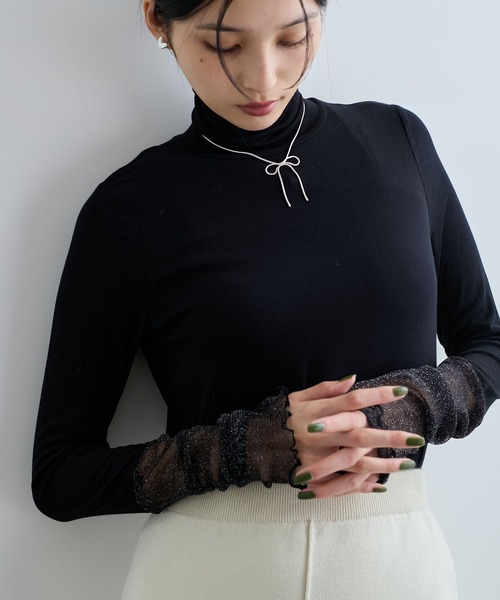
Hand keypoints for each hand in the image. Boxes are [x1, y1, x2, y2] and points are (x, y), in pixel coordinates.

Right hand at [287, 378, 424, 497]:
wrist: (255, 445)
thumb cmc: (279, 416)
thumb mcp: (297, 396)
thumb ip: (326, 389)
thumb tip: (353, 379)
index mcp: (318, 411)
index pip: (353, 400)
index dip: (378, 395)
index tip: (402, 392)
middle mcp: (320, 435)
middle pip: (360, 435)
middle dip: (390, 437)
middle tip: (416, 438)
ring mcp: (318, 457)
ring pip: (356, 463)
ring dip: (383, 465)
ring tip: (406, 464)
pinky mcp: (314, 475)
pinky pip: (342, 483)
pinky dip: (361, 486)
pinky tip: (380, 485)